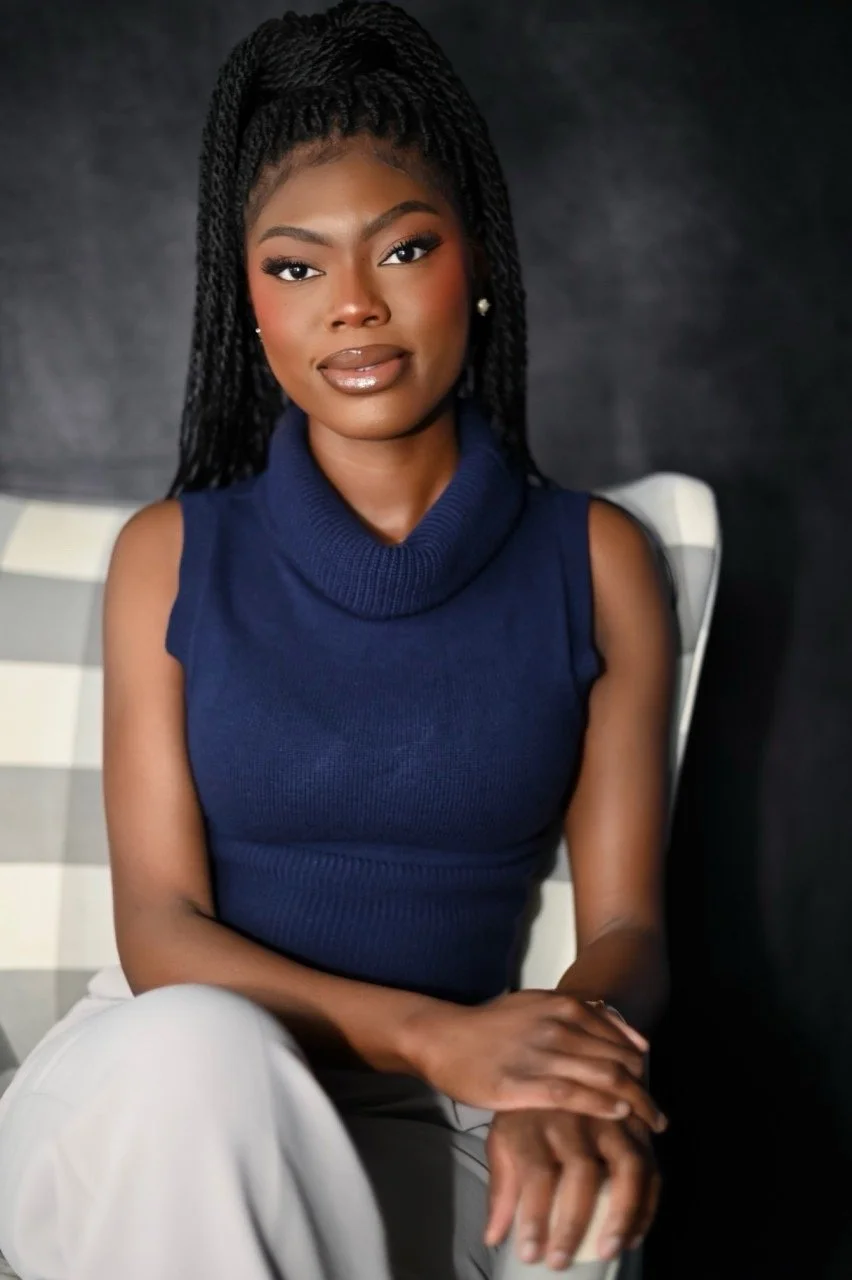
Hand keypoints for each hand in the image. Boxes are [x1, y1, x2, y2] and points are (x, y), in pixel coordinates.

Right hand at [402, 990, 665, 1128]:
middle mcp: (558, 1026)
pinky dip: (603, 1106)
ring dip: (635, 1103)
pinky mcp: (523, 1083)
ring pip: (605, 1078)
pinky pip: (575, 1095)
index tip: (650, 1084)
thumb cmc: (491, 1026)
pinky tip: (617, 1116)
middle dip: (645, 1090)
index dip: (641, 1064)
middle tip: (659, 1115)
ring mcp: (542, 1054)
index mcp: (563, 1005)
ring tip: (650, 1123)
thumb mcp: (536, 1003)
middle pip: (619, 1060)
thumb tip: (614, 1019)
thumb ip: (575, 1010)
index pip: (620, 1037)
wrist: (444, 1037)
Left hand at [485, 1109, 660, 1269]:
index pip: (535, 1170)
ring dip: (624, 1213)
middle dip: (574, 1222)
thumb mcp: (503, 1139)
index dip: (533, 1215)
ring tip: (610, 1250)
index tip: (530, 1254)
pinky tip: (633, 1235)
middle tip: (562, 1262)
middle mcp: (575, 1115)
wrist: (559, 1061)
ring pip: (628, 1165)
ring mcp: (610, 1116)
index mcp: (536, 1119)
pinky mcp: (636, 1123)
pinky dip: (647, 1204)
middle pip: (582, 1170)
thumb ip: (502, 1188)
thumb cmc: (526, 1112)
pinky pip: (651, 1165)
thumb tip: (493, 1236)